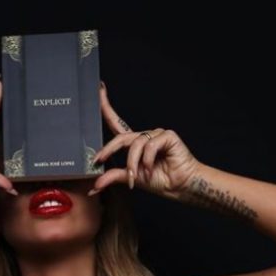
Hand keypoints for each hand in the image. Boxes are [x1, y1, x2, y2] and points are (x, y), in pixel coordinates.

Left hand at [88, 81, 201, 199]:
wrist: (179, 186)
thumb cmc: (159, 180)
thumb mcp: (131, 178)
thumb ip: (114, 176)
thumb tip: (95, 185)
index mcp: (134, 144)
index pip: (117, 123)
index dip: (107, 107)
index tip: (99, 89)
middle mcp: (144, 136)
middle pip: (121, 137)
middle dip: (108, 149)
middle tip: (99, 160)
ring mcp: (156, 134)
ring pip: (135, 145)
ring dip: (132, 163)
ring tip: (136, 177)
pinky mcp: (167, 135)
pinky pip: (149, 145)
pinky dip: (147, 160)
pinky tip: (151, 168)